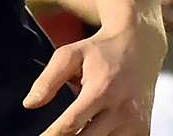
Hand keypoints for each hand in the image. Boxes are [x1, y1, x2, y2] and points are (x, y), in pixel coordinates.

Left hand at [23, 12, 162, 135]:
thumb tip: (29, 104)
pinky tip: (91, 133)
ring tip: (70, 133)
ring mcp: (134, 123)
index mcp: (101, 90)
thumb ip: (48, 80)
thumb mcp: (70, 55)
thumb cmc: (99, 51)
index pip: (71, 125)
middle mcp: (120, 110)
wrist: (140, 45)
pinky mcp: (143, 129)